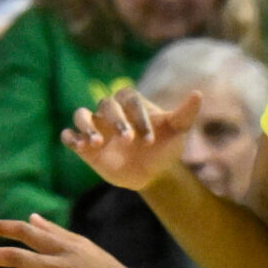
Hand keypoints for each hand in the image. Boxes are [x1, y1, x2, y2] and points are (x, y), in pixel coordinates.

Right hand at [62, 88, 200, 191]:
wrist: (153, 173)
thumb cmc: (165, 147)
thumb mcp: (178, 131)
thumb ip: (185, 113)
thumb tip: (198, 93)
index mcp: (130, 103)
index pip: (128, 99)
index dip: (138, 117)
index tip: (150, 140)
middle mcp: (110, 112)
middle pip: (104, 105)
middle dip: (115, 121)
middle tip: (128, 141)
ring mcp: (95, 127)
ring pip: (80, 115)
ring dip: (86, 126)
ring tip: (95, 142)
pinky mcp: (84, 145)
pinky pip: (69, 135)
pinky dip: (70, 138)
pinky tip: (80, 146)